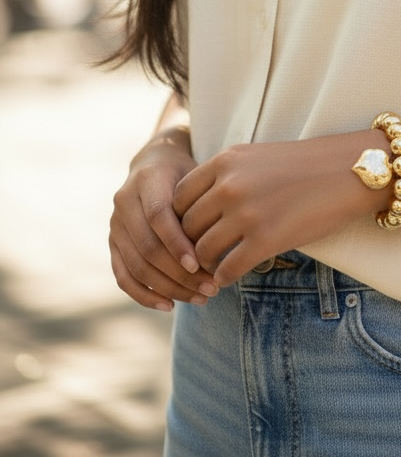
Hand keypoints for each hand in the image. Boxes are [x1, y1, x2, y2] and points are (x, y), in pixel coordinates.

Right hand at [110, 132, 219, 311]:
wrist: (155, 162)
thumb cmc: (186, 172)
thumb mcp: (197, 174)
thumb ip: (202, 202)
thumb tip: (220, 244)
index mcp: (147, 179)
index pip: (158, 216)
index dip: (177, 243)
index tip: (200, 264)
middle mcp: (124, 202)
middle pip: (148, 247)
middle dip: (180, 274)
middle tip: (211, 288)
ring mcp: (115, 225)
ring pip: (137, 266)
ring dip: (169, 288)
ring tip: (200, 298)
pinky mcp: (113, 244)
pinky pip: (123, 276)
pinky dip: (144, 295)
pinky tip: (169, 305)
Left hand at [173, 134, 377, 287]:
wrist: (349, 171)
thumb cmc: (304, 165)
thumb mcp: (256, 157)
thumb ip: (225, 177)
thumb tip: (198, 208)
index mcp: (225, 161)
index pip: (178, 197)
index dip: (178, 219)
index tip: (190, 230)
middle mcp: (230, 185)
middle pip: (186, 227)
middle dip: (189, 245)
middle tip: (197, 258)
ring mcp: (247, 213)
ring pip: (202, 251)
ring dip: (205, 265)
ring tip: (212, 269)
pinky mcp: (266, 239)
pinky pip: (227, 269)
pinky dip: (223, 277)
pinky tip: (229, 277)